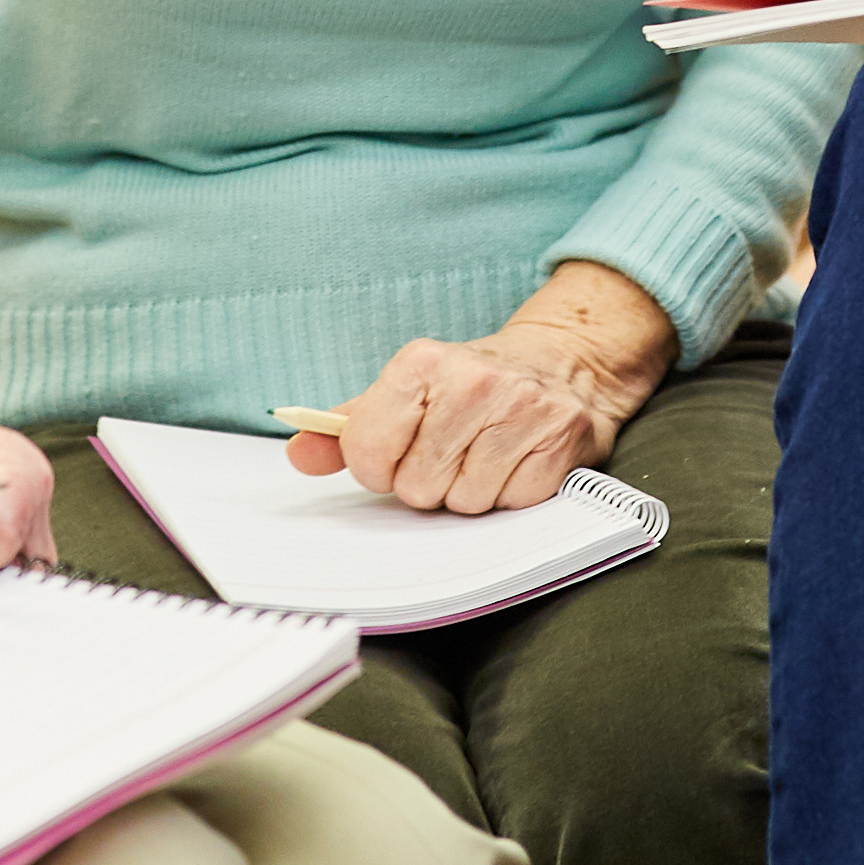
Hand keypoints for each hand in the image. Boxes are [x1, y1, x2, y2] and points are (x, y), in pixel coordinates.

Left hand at [310, 267, 674, 512]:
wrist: (563, 361)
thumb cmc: (472, 384)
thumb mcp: (405, 392)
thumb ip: (347, 429)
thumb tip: (300, 455)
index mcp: (421, 362)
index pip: (367, 452)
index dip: (377, 467)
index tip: (395, 453)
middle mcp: (472, 379)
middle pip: (417, 486)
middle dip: (429, 481)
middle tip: (451, 451)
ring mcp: (522, 409)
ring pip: (465, 500)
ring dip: (470, 489)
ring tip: (484, 453)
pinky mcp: (561, 438)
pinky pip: (511, 503)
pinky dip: (510, 492)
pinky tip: (515, 459)